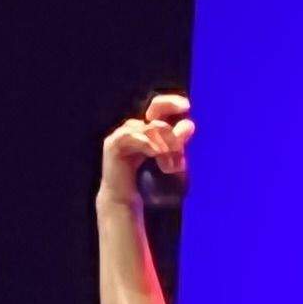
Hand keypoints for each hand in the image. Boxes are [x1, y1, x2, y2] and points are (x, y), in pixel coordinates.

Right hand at [98, 92, 192, 209]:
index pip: (159, 106)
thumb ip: (177, 144)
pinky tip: (154, 152)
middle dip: (171, 133)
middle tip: (178, 149)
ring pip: (147, 127)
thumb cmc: (147, 182)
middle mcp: (135, 127)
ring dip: (160, 142)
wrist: (124, 201)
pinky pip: (130, 135)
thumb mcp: (169, 161)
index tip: (187, 106)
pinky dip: (145, 143)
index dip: (171, 102)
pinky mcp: (113, 144)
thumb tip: (189, 125)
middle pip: (155, 113)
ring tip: (167, 159)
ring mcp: (122, 134)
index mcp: (148, 129)